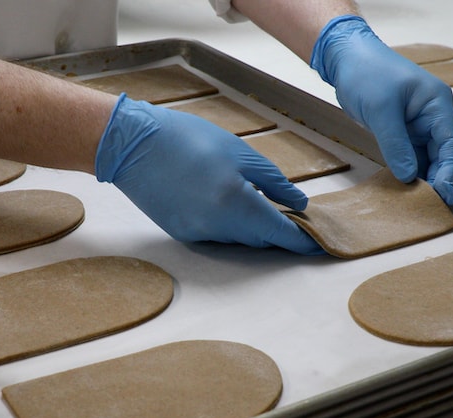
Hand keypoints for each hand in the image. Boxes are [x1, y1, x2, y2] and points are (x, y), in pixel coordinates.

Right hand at [95, 94, 323, 253]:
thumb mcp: (239, 152)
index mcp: (236, 203)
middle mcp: (217, 226)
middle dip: (278, 230)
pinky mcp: (182, 232)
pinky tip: (226, 201)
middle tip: (294, 216)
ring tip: (259, 202)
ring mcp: (197, 233)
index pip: (279, 232)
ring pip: (239, 238)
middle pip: (260, 238)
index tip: (320, 243)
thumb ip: (273, 181)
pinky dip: (231, 224)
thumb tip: (298, 203)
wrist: (132, 145)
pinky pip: (218, 234)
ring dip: (254, 226)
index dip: (302, 241)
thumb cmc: (187, 139)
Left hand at [311, 15, 452, 204]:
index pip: (452, 142)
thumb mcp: (381, 110)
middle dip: (441, 178)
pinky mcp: (401, 131)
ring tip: (422, 203)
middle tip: (436, 205)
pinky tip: (407, 188)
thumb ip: (396, 144)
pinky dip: (410, 171)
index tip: (445, 193)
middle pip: (444, 153)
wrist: (346, 59)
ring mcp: (417, 124)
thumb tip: (408, 175)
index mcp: (436, 104)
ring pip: (428, 157)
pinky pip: (411, 155)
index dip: (450, 170)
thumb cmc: (367, 72)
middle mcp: (432, 115)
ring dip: (426, 177)